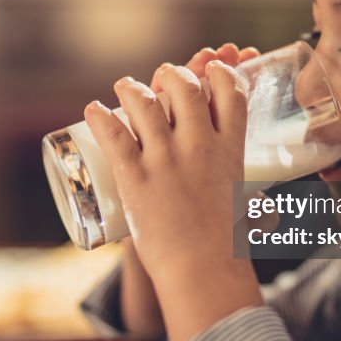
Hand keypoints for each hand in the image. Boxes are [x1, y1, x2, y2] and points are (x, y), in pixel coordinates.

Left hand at [86, 48, 262, 340]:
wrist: (203, 271)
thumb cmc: (225, 247)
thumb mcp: (240, 201)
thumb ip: (236, 189)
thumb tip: (249, 204)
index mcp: (230, 150)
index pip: (231, 92)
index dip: (220, 73)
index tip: (210, 69)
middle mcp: (200, 146)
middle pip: (186, 88)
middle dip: (174, 74)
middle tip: (164, 76)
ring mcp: (166, 159)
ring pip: (146, 103)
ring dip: (132, 88)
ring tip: (125, 86)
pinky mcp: (136, 176)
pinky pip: (114, 135)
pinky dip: (100, 117)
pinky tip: (92, 110)